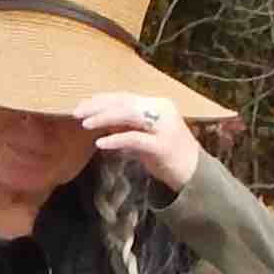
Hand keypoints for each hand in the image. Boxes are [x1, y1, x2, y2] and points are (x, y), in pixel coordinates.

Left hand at [76, 88, 201, 195]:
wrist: (196, 176)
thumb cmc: (168, 156)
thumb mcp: (145, 136)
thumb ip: (127, 127)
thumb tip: (102, 121)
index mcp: (158, 104)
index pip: (125, 97)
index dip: (102, 100)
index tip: (82, 105)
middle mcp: (162, 110)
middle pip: (124, 103)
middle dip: (98, 107)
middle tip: (77, 113)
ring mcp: (164, 127)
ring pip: (128, 116)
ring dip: (104, 118)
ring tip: (85, 124)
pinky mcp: (162, 146)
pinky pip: (134, 139)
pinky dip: (115, 140)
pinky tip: (100, 143)